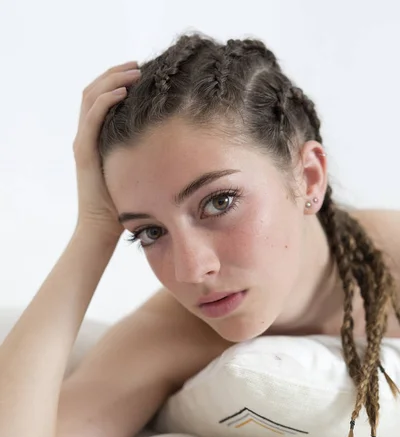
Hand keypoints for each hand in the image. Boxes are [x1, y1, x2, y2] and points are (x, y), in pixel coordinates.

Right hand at [72, 61, 141, 239]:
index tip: (143, 72)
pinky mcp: (84, 151)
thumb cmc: (124, 203)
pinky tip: (124, 92)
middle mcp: (86, 135)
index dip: (119, 80)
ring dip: (113, 79)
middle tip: (139, 64)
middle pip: (94, 90)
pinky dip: (106, 100)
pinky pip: (92, 118)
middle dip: (116, 73)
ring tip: (135, 71)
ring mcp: (83, 142)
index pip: (102, 97)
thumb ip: (145, 152)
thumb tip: (174, 139)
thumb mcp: (137, 170)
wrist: (102, 228)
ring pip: (91, 97)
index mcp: (97, 137)